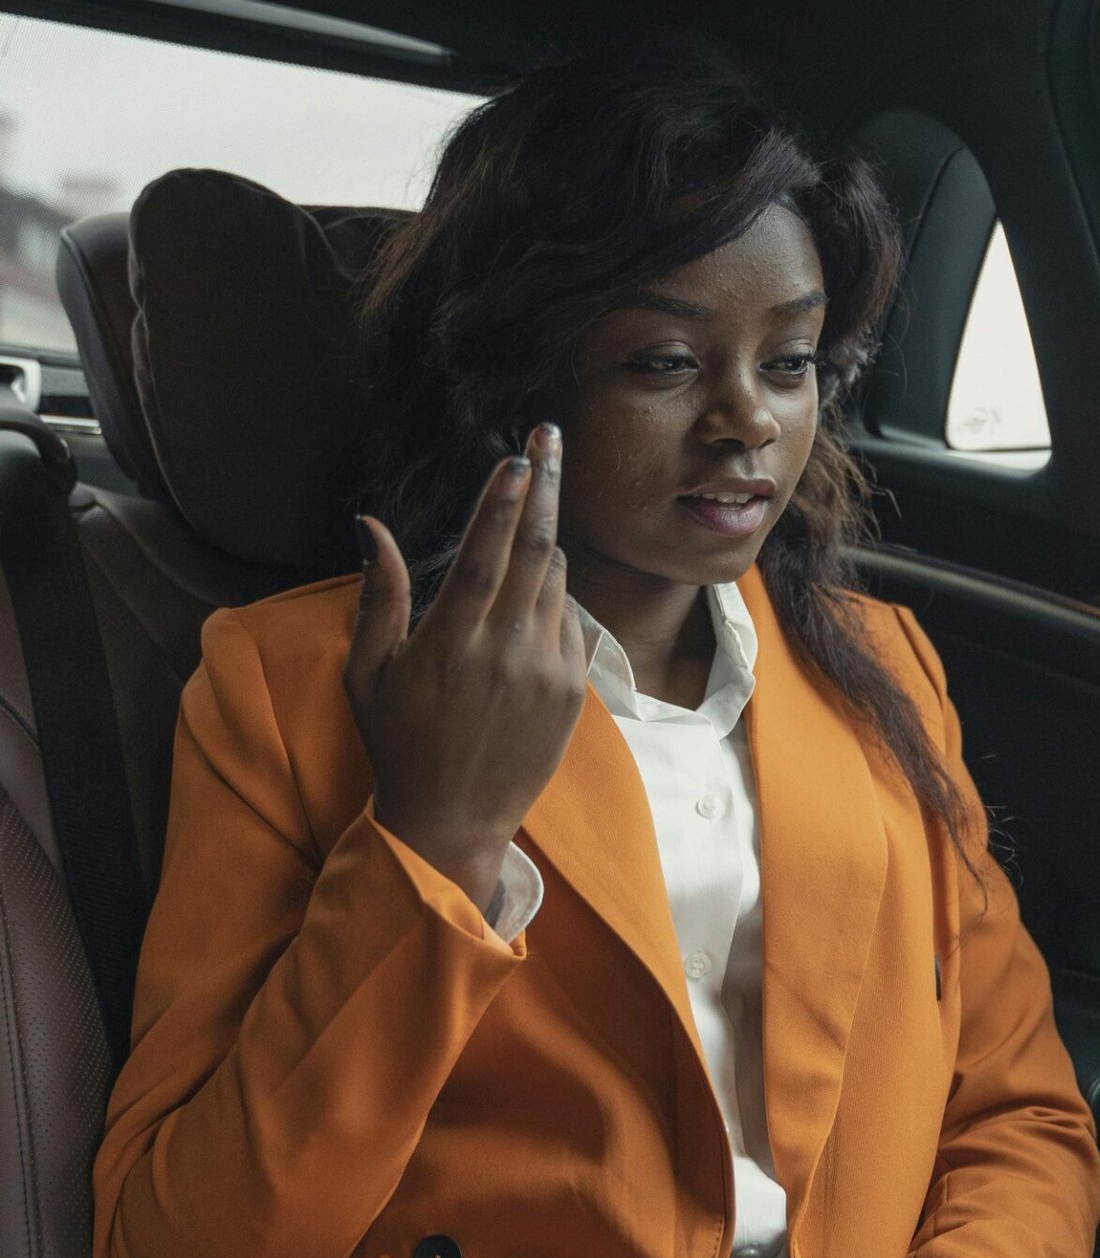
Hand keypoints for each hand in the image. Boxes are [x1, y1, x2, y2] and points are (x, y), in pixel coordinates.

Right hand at [344, 426, 587, 914]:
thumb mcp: (369, 670)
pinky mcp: (572, 693)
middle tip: (551, 437)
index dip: (505, 499)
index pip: (489, 551)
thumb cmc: (398, 741)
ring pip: (557, 583)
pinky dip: (552, 601)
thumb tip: (369, 524)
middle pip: (538, 549)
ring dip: (542, 549)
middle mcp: (508, 652)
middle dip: (546, 486)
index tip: (519, 456)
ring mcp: (547, 672)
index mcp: (453, 641)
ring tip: (517, 542)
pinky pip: (570, 623)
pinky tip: (525, 612)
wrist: (452, 820)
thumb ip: (378, 593)